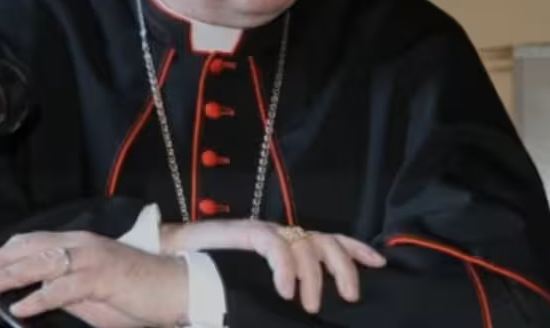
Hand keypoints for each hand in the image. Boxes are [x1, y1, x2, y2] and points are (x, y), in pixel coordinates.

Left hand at [0, 230, 187, 327]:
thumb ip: (61, 291)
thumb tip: (27, 299)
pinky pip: (63, 287)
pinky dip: (39, 297)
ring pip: (39, 263)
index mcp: (77, 244)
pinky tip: (19, 307)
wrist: (175, 290)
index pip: (29, 243)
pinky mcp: (101, 276)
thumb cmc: (134, 294)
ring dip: (7, 276)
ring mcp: (91, 258)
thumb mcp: (90, 293)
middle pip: (27, 249)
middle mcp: (81, 244)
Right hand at [161, 219, 385, 313]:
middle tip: (349, 297)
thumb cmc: (212, 285)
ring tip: (309, 304)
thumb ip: (279, 301)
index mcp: (286, 245)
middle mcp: (279, 234)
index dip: (356, 249)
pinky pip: (275, 247)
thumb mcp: (256, 296)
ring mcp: (262, 232)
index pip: (329, 240)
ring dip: (313, 276)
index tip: (379, 263)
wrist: (170, 267)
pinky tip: (284, 290)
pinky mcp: (243, 235)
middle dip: (345, 267)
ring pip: (305, 244)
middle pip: (326, 240)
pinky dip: (284, 269)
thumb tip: (302, 320)